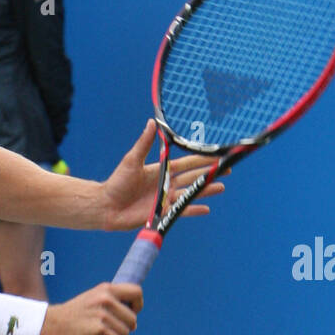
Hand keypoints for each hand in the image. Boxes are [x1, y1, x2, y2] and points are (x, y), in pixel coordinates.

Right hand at [39, 282, 142, 334]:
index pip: (136, 292)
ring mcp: (102, 315)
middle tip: (105, 331)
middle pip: (132, 320)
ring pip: (125, 334)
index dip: (137, 306)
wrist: (49, 327)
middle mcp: (105, 299)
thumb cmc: (71, 318)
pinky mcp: (99, 331)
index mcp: (105, 289)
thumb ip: (111, 303)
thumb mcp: (91, 300)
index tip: (130, 314)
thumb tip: (134, 318)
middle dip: (123, 329)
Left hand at [100, 119, 224, 231]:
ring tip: (221, 187)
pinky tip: (206, 208)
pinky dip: (193, 209)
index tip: (217, 154)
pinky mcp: (161, 213)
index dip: (201, 158)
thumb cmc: (117, 182)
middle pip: (193, 177)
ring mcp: (165, 199)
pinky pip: (181, 211)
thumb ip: (144, 143)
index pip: (186, 163)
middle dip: (210, 173)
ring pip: (190, 193)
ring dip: (205, 190)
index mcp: (161, 169)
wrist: (106, 206)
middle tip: (228, 169)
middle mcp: (166, 184)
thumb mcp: (132, 160)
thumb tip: (152, 122)